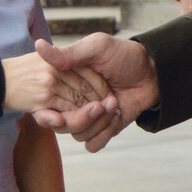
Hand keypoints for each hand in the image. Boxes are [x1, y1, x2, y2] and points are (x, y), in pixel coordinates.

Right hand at [31, 35, 160, 151]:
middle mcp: (74, 102)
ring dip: (98, 123)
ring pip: (78, 135)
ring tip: (114, 104)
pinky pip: (92, 144)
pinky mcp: (104, 129)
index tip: (57, 115)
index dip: (49, 113)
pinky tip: (116, 117)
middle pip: (62, 124)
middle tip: (103, 102)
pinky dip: (103, 134)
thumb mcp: (97, 47)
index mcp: (66, 83)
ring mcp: (89, 117)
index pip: (47, 104)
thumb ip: (69, 53)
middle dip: (82, 116)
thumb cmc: (124, 55)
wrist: (153, 72)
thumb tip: (38, 47)